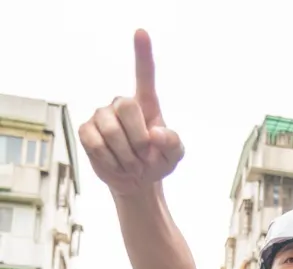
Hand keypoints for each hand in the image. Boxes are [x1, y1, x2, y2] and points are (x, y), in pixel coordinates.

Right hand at [79, 30, 183, 196]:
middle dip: (139, 139)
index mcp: (147, 105)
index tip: (141, 32)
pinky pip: (95, 143)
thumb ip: (173, 143)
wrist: (136, 181)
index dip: (142, 54)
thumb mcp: (174, 156)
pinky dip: (110, 160)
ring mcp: (102, 116)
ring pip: (111, 129)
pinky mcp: (87, 131)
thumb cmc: (156, 161)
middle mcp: (122, 104)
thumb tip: (156, 133)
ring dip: (127, 155)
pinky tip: (116, 164)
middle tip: (145, 157)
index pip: (145, 75)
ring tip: (133, 164)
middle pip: (127, 106)